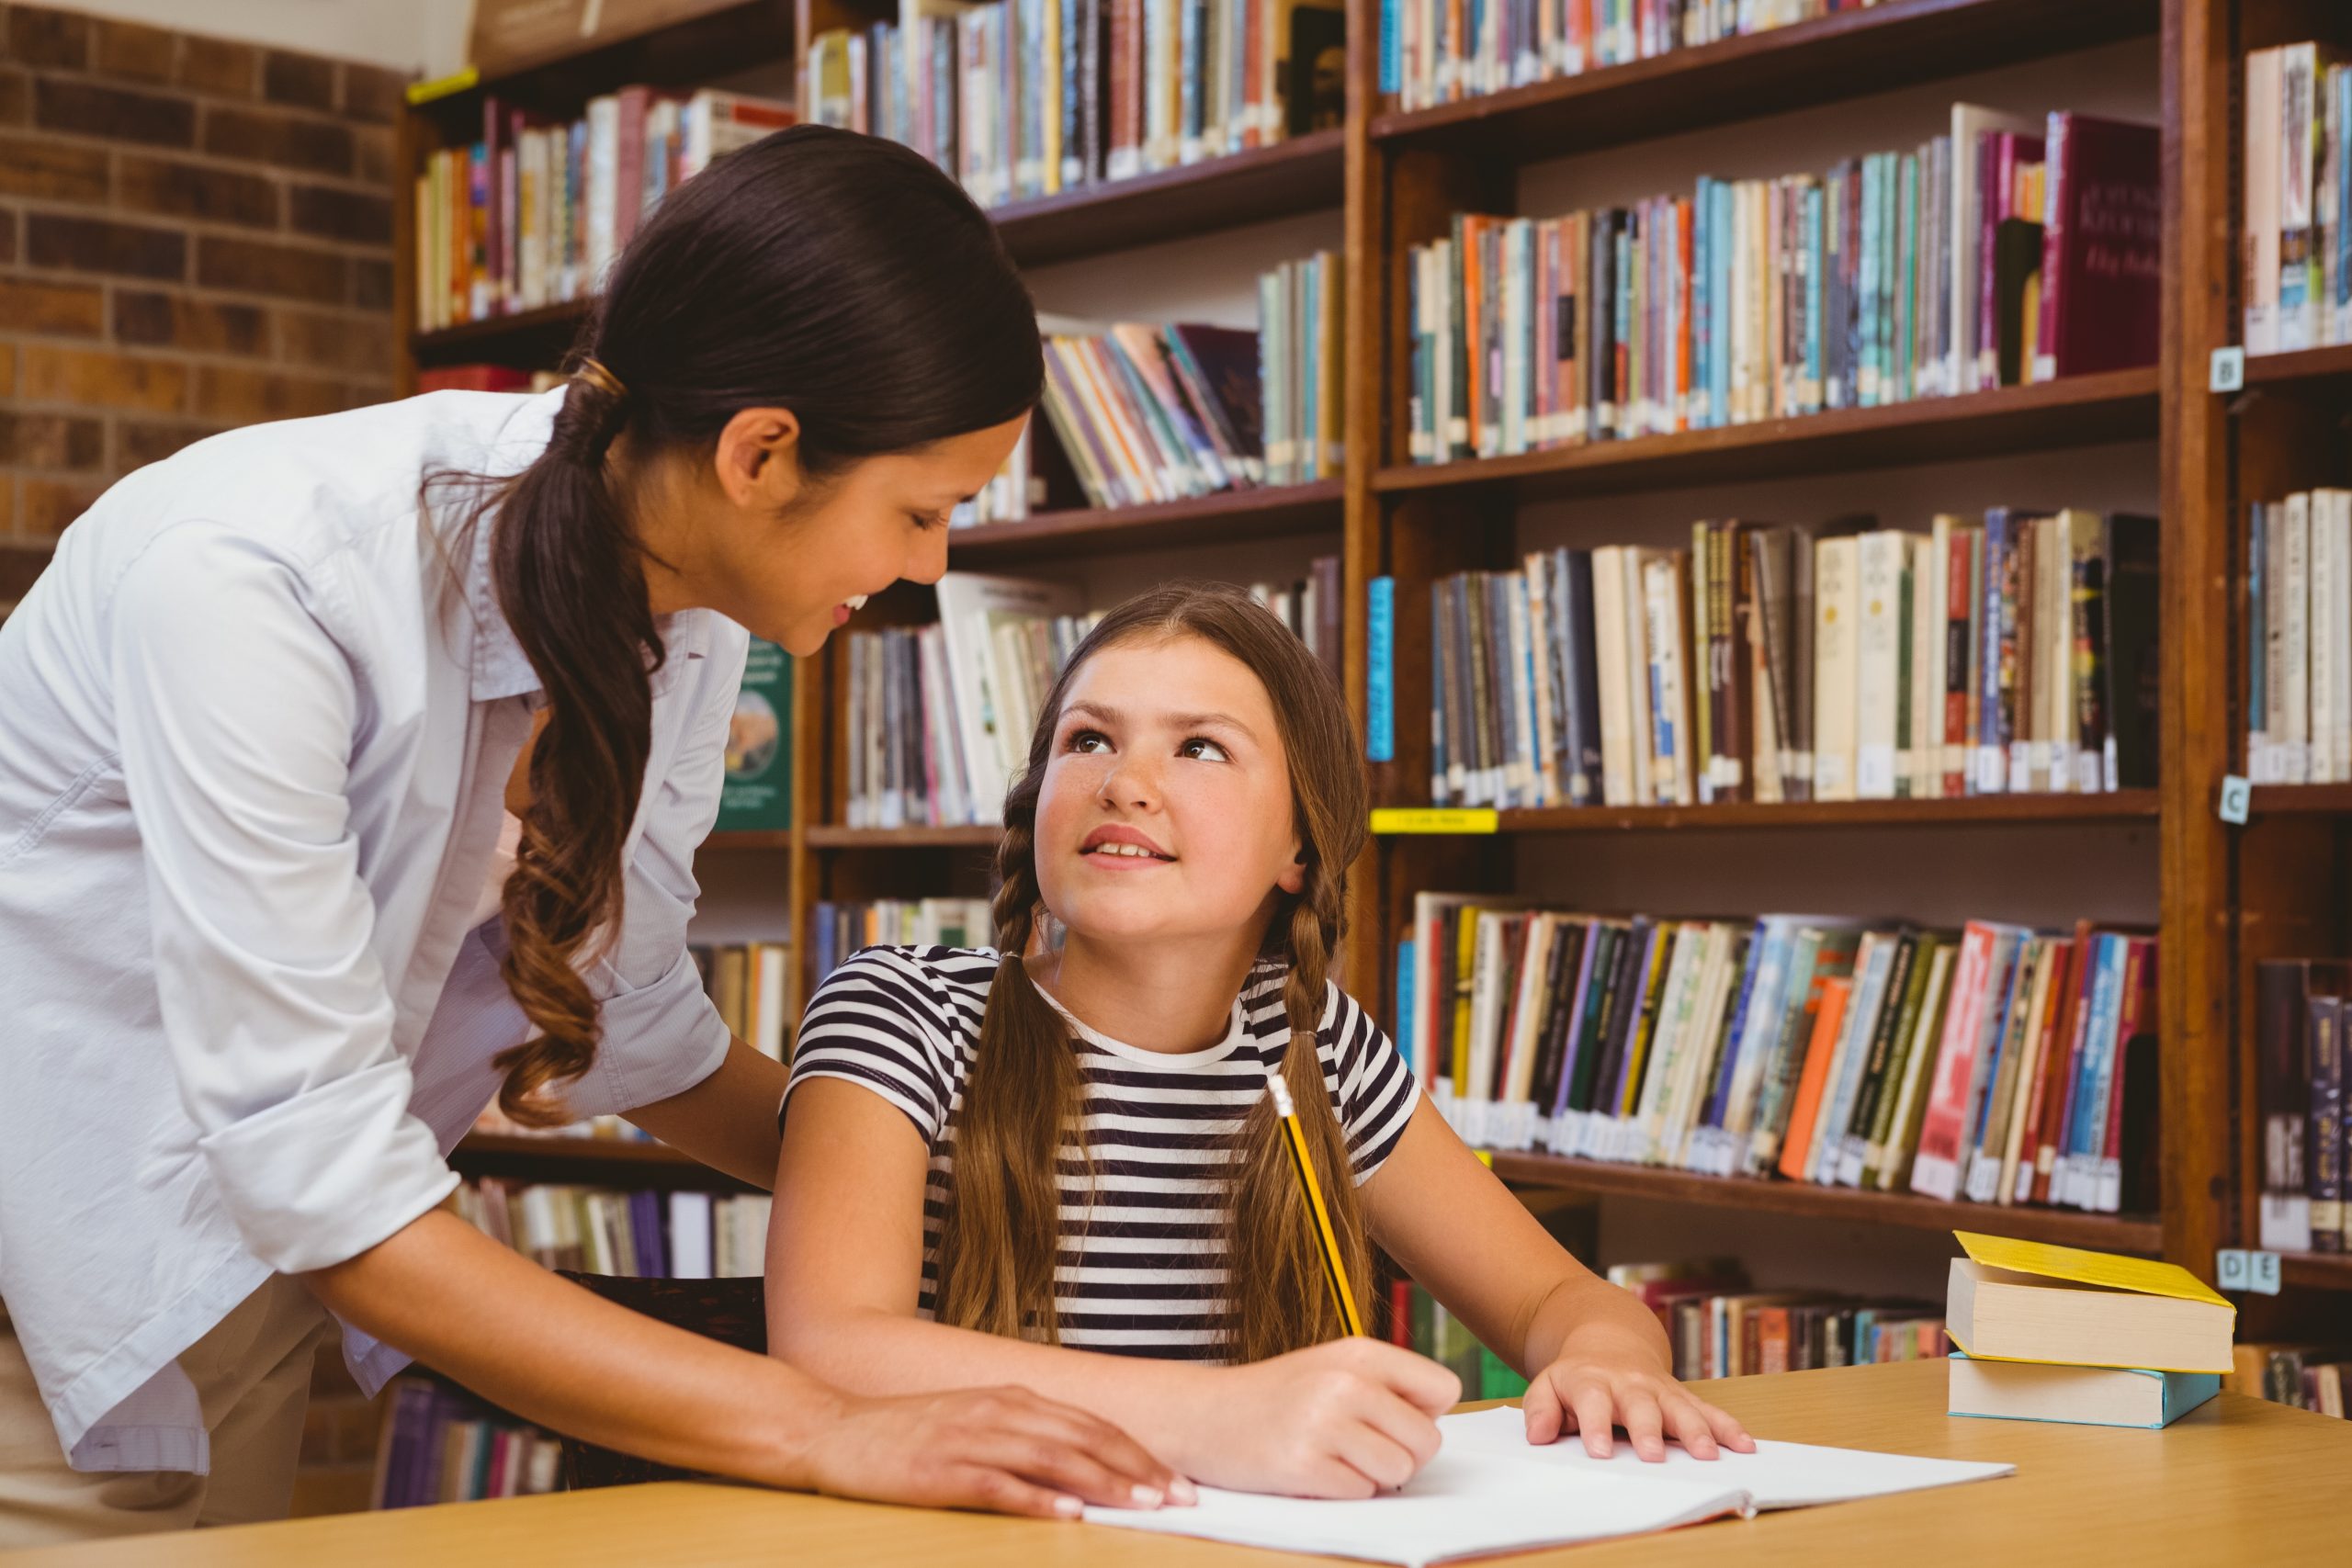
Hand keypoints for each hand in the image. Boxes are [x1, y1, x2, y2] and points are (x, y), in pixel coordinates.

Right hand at [799, 1385, 1193, 1518]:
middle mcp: (999, 1412)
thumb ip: (1026, 1435)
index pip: (1091, 1425)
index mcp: (1012, 1399)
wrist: (833, 1430)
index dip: (1138, 1452)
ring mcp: (971, 1440)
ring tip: (1143, 1504)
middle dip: (1138, 1470)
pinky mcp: (942, 1472)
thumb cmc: (908, 1434)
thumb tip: (1084, 1466)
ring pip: (1053, 1460)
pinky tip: (1068, 1516)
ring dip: (1103, 1484)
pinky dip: (1038, 1501)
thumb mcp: (976, 1421)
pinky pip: (1000, 1486)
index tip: (1176, 1480)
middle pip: (1084, 1439)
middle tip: (1180, 1497)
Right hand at [1171, 1337, 1460, 1497]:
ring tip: (1335, 1457)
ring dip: (1373, 1476)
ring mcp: (1322, 1423)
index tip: (1392, 1418)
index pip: (1443, 1388)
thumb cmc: (1275, 1396)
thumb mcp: (1332, 1366)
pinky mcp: (1301, 1466)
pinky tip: (1312, 1471)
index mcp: (1359, 1352)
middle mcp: (1345, 1382)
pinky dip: (1341, 1491)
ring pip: (1399, 1472)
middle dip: (1401, 1454)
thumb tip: (1439, 1416)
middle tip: (1358, 1446)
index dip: (1424, 1413)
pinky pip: (1360, 1493)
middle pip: (1427, 1440)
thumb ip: (1387, 1383)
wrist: (1201, 1415)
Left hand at [1522, 1333, 1753, 1461]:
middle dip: (1649, 1430)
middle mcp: (1630, 1383)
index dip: (1594, 1426)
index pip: (1593, 1402)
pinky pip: (1709, 1410)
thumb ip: (1540, 1409)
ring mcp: (1661, 1389)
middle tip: (1654, 1455)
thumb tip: (1538, 1435)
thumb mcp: (1548, 1385)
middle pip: (1641, 1405)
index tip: (1598, 1452)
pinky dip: (1728, 1427)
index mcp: (1593, 1381)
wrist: (1610, 1342)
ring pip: (1681, 1407)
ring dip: (1696, 1431)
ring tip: (1708, 1455)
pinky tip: (1744, 1445)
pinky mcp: (1683, 1397)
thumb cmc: (1578, 1377)